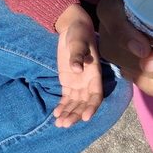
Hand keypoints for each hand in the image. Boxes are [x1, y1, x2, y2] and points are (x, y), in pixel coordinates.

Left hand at [53, 4, 103, 126]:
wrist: (72, 28)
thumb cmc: (79, 33)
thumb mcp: (78, 42)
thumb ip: (77, 55)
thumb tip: (76, 69)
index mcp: (94, 74)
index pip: (96, 95)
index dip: (92, 106)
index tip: (86, 117)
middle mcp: (88, 82)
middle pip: (84, 103)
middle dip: (76, 115)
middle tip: (65, 124)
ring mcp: (78, 83)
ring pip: (75, 103)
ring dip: (69, 114)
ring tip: (60, 124)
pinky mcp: (68, 82)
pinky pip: (67, 98)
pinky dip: (63, 107)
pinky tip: (56, 115)